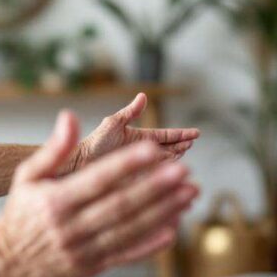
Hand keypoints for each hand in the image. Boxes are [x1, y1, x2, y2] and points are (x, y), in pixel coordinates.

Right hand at [0, 109, 198, 276]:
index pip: (97, 180)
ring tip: (189, 194)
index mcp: (55, 201)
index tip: (153, 149)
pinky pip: (126, 255)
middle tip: (183, 171)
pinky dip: (151, 244)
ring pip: (129, 230)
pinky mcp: (92, 268)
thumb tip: (69, 117)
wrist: (4, 264)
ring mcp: (83, 250)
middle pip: (120, 206)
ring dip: (163, 212)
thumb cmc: (19, 213)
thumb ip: (53, 149)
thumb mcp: (26, 177)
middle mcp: (70, 227)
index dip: (126, 165)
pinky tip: (173, 229)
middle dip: (154, 188)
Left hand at [70, 93, 199, 172]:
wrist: (79, 166)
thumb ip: (129, 112)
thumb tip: (143, 95)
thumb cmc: (93, 143)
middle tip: (191, 143)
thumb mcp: (112, 124)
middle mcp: (142, 152)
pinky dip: (166, 177)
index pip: (165, 135)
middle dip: (182, 146)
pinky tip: (175, 177)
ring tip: (185, 157)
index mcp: (139, 137)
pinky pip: (157, 179)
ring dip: (177, 161)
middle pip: (169, 149)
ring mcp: (141, 167)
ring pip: (166, 164)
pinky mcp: (139, 181)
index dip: (181, 134)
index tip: (197, 133)